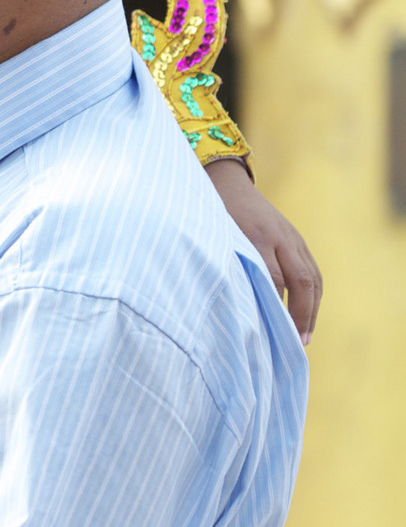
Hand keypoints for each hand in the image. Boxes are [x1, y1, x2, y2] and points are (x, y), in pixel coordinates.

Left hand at [204, 158, 321, 344]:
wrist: (227, 182)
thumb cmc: (212, 214)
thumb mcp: (213, 236)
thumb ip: (225, 264)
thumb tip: (231, 305)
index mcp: (255, 235)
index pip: (273, 279)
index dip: (274, 308)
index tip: (269, 335)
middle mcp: (280, 236)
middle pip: (301, 281)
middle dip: (300, 315)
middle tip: (296, 344)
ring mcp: (292, 236)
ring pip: (312, 278)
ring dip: (311, 310)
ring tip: (304, 337)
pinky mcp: (297, 238)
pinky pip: (313, 270)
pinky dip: (314, 295)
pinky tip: (307, 315)